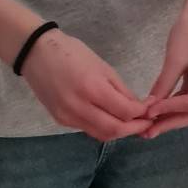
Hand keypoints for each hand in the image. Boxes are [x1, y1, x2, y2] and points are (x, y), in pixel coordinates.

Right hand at [20, 30, 151, 141]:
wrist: (36, 53)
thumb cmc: (71, 53)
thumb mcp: (102, 67)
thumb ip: (122, 91)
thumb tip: (140, 108)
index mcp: (91, 87)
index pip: (125, 112)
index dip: (142, 114)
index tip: (150, 109)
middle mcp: (77, 106)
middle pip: (114, 129)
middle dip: (134, 128)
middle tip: (146, 123)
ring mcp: (67, 116)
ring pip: (101, 134)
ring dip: (119, 131)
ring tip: (131, 123)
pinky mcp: (60, 120)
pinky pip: (87, 129)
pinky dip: (102, 127)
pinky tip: (110, 119)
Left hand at [143, 2, 187, 137]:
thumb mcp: (175, 57)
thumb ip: (163, 85)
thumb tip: (148, 108)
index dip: (169, 111)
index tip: (147, 113)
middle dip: (170, 122)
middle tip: (146, 132)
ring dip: (171, 119)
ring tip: (149, 126)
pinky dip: (175, 109)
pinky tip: (158, 114)